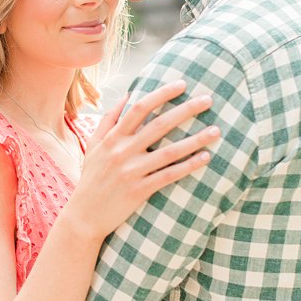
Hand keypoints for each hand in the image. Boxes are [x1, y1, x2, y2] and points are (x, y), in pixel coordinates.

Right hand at [67, 81, 218, 238]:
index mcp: (111, 138)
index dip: (162, 94)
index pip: (139, 109)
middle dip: (186, 110)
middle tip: (208, 100)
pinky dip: (188, 166)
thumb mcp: (93, 146)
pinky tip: (205, 158)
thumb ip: (109, 120)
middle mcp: (121, 152)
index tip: (182, 84)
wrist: (84, 215)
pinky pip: (169, 175)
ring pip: (169, 152)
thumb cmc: (91, 178)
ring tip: (216, 130)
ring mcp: (131, 172)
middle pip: (159, 125)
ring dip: (195, 140)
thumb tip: (128, 95)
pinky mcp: (139, 190)